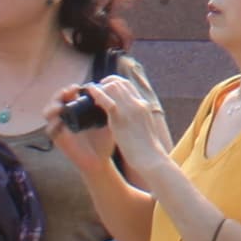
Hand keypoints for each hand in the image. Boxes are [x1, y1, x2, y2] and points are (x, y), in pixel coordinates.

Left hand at [52, 74, 169, 168]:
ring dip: (100, 87)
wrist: (150, 158)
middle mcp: (138, 103)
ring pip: (113, 87)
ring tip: (90, 92)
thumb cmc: (148, 150)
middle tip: (95, 88)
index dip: (116, 83)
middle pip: (120, 83)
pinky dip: (96, 93)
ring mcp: (130, 109)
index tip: (106, 87)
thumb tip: (133, 124)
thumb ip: (140, 122)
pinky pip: (106, 100)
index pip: (129, 86)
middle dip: (106, 82)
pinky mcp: (120, 118)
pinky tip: (89, 92)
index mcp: (145, 105)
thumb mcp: (146, 129)